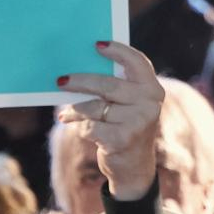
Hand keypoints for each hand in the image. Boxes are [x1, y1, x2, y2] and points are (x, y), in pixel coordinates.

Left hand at [56, 42, 162, 201]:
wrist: (133, 167)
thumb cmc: (124, 129)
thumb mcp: (127, 107)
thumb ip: (115, 89)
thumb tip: (79, 71)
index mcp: (152, 89)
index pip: (138, 62)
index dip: (118, 51)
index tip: (97, 45)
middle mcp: (149, 103)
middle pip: (107, 85)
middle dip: (80, 82)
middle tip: (60, 80)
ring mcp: (138, 122)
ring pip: (95, 107)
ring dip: (75, 109)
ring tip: (65, 113)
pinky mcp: (122, 139)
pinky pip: (91, 127)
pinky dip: (81, 127)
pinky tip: (78, 128)